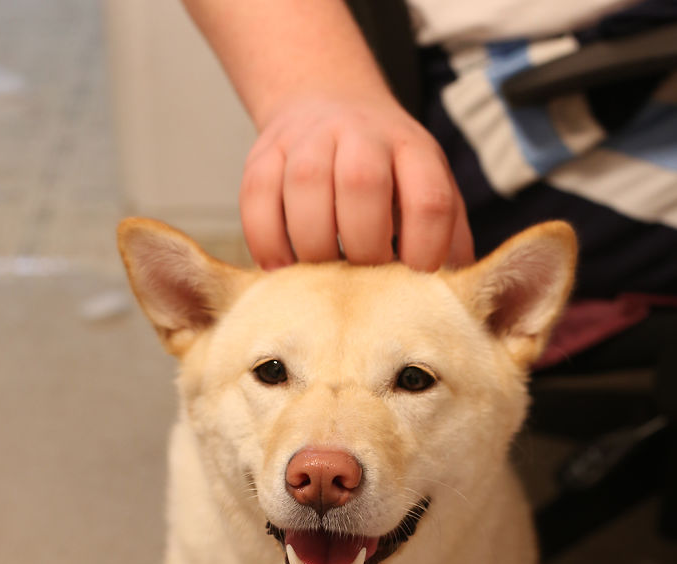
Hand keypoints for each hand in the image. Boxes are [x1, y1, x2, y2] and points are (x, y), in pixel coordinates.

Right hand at [240, 95, 473, 271]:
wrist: (329, 107)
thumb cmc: (387, 176)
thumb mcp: (428, 193)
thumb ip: (446, 243)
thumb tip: (460, 303)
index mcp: (414, 150)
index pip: (428, 198)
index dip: (424, 249)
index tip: (412, 283)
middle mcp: (362, 134)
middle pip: (362, 183)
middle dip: (362, 244)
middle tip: (361, 278)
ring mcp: (309, 139)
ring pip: (306, 185)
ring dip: (312, 244)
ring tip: (319, 277)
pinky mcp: (264, 152)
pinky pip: (257, 198)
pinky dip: (267, 242)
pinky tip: (282, 267)